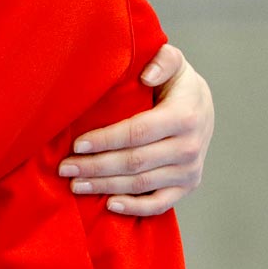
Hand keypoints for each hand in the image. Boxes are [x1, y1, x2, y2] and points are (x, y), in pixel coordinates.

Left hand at [59, 44, 210, 215]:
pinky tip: (109, 204)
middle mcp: (189, 147)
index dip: (105, 140)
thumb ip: (162, 60)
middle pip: (134, 162)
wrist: (202, 107)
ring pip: (141, 185)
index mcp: (184, 116)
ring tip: (75, 184)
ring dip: (105, 186)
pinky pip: (159, 204)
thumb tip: (146, 75)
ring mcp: (189, 170)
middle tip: (65, 168)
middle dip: (96, 166)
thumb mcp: (174, 61)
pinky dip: (134, 208)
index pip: (137, 132)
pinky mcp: (187, 186)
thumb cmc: (176, 82)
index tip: (77, 144)